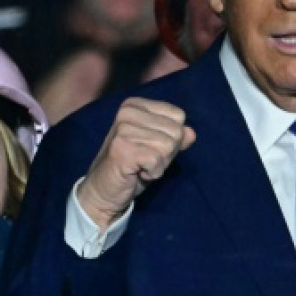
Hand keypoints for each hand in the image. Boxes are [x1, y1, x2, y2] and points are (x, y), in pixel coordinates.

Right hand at [75, 97, 196, 228]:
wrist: (104, 190)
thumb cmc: (133, 167)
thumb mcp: (159, 148)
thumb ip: (176, 137)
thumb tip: (191, 132)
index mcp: (136, 105)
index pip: (178, 116)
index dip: (173, 138)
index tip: (151, 148)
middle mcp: (127, 112)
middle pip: (176, 131)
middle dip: (167, 152)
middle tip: (145, 159)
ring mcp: (123, 129)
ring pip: (168, 146)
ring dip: (160, 163)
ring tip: (141, 165)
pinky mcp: (122, 148)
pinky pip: (157, 160)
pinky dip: (153, 172)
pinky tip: (137, 172)